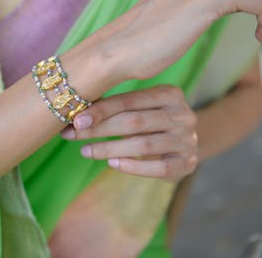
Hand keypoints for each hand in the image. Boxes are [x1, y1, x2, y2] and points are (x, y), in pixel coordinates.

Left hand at [61, 85, 197, 180]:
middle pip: (134, 122)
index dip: (99, 111)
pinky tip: (113, 164)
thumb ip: (114, 107)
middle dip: (99, 130)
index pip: (128, 101)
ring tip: (86, 151)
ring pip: (144, 145)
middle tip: (73, 136)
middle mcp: (182, 115)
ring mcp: (187, 140)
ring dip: (110, 149)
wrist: (184, 143)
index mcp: (169, 93)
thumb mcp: (139, 108)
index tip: (75, 121)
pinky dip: (134, 167)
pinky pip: (160, 168)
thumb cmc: (152, 121)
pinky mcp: (188, 163)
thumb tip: (76, 116)